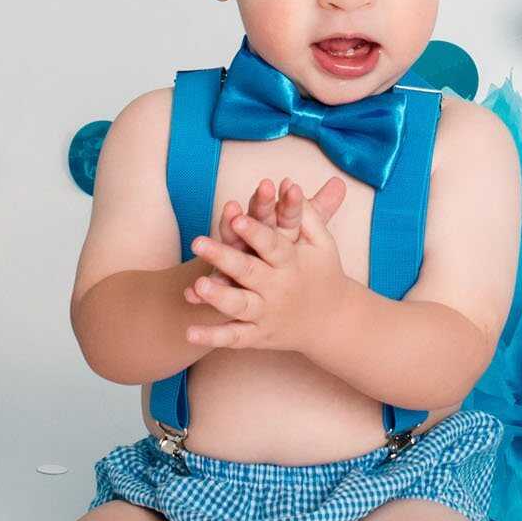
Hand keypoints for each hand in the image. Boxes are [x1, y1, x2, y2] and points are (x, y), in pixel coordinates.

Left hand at [185, 176, 349, 351]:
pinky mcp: (258, 335)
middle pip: (249, 272)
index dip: (254, 231)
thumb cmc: (323, 273)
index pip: (272, 244)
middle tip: (198, 242)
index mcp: (292, 263)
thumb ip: (306, 213)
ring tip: (197, 285)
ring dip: (218, 297)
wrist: (333, 322)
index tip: (236, 217)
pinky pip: (234, 338)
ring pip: (240, 306)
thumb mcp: (322, 243)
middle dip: (223, 257)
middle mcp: (279, 288)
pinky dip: (212, 337)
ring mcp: (267, 314)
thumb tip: (289, 182)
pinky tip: (188, 333)